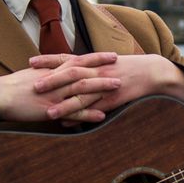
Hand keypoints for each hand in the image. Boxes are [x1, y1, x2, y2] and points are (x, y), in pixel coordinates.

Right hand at [0, 52, 120, 122]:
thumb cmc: (15, 85)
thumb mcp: (35, 73)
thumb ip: (51, 71)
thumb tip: (63, 68)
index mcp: (53, 70)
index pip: (78, 60)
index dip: (96, 57)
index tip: (112, 55)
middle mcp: (55, 80)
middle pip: (83, 72)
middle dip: (103, 69)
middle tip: (121, 67)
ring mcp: (54, 95)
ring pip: (81, 90)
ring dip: (100, 88)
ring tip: (118, 87)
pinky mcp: (50, 110)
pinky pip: (72, 113)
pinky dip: (87, 114)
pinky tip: (101, 116)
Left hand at [29, 54, 183, 123]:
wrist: (153, 72)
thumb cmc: (129, 68)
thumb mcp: (108, 62)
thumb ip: (89, 67)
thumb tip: (71, 71)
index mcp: (95, 61)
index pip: (68, 58)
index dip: (49, 60)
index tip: (31, 62)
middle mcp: (98, 71)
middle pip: (71, 74)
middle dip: (52, 80)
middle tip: (33, 87)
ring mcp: (106, 85)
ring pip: (82, 94)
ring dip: (64, 104)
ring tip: (47, 113)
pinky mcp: (115, 99)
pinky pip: (96, 109)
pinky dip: (82, 116)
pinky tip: (69, 124)